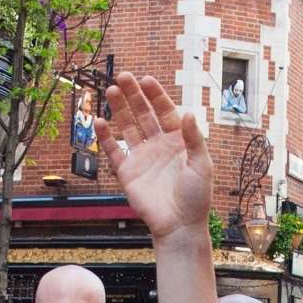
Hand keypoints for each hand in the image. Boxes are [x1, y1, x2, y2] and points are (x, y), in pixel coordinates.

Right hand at [103, 74, 212, 238]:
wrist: (180, 226)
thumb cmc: (197, 197)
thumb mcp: (202, 165)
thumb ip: (194, 139)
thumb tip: (188, 113)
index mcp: (178, 141)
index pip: (165, 111)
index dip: (156, 95)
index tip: (146, 80)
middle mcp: (159, 145)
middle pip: (143, 114)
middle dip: (134, 95)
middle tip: (123, 77)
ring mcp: (142, 158)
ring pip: (128, 127)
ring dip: (119, 109)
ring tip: (111, 91)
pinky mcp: (128, 173)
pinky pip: (114, 151)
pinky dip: (106, 137)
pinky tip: (100, 121)